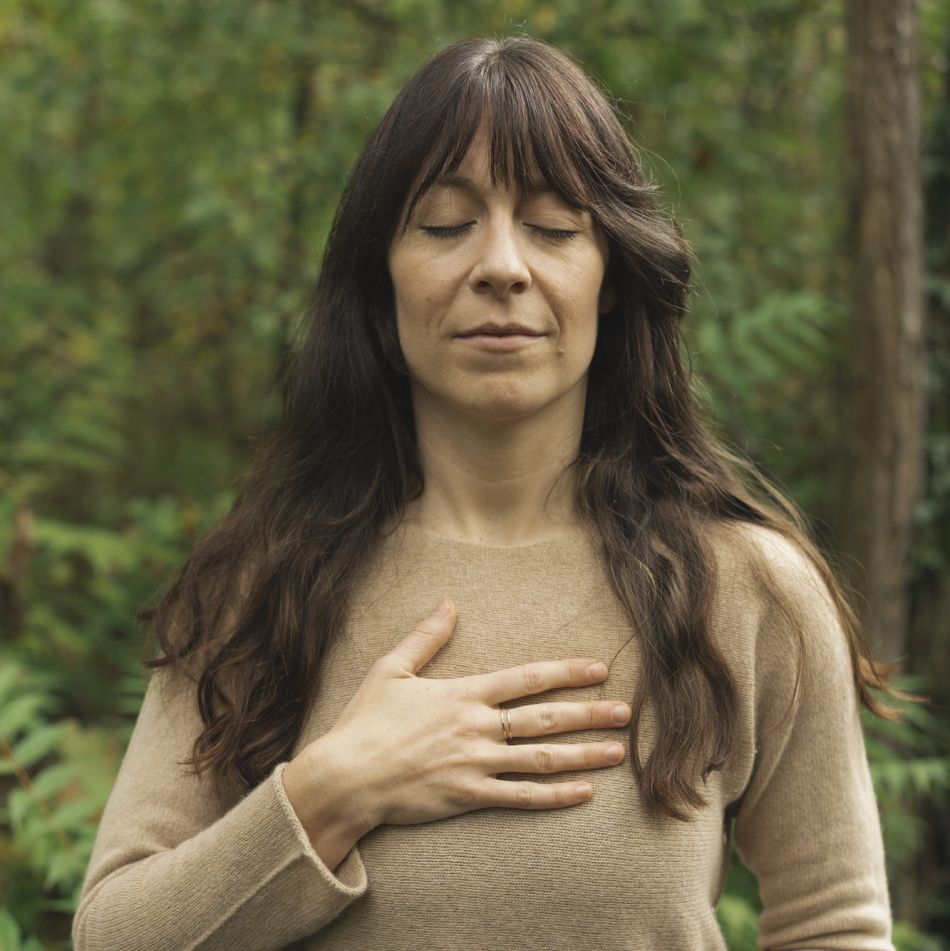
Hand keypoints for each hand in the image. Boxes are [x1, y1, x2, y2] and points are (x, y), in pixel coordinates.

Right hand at [311, 598, 630, 831]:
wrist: (346, 777)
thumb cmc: (366, 722)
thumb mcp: (391, 669)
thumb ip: (426, 637)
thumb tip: (449, 603)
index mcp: (463, 694)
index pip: (526, 678)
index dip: (566, 671)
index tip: (598, 667)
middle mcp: (478, 727)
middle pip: (545, 718)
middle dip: (589, 713)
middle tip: (626, 711)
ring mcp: (476, 764)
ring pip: (542, 758)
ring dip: (584, 754)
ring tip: (618, 751)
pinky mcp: (470, 797)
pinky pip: (521, 798)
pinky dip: (555, 796)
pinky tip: (583, 792)